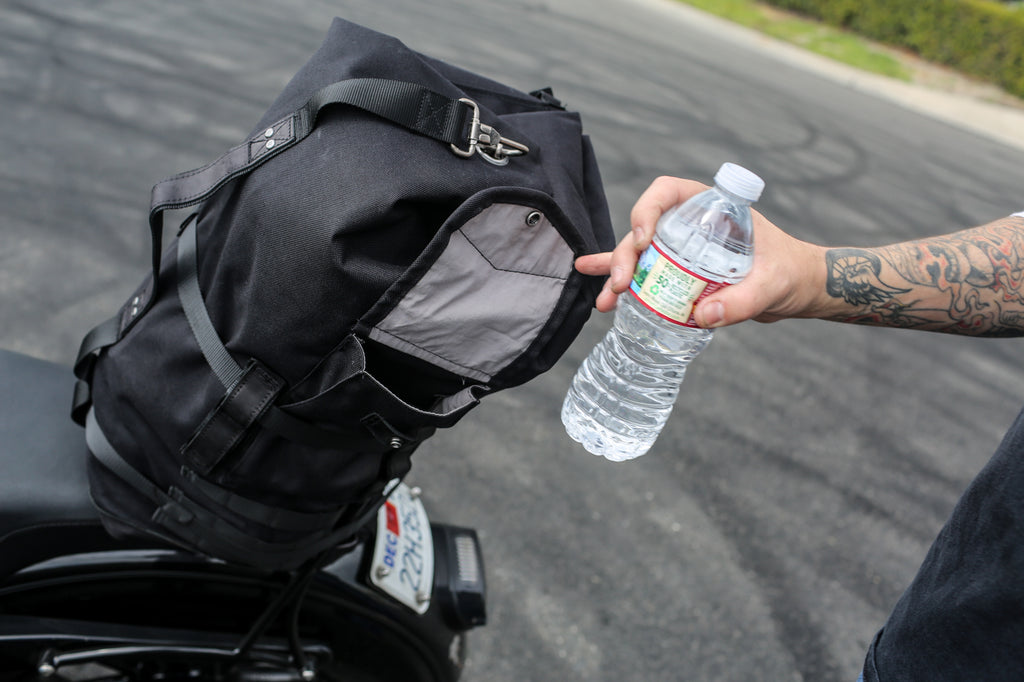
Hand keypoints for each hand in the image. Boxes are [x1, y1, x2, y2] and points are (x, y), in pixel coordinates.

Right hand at [576, 176, 828, 326]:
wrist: (798, 290)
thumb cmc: (791, 273)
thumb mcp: (772, 284)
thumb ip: (742, 300)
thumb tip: (703, 315)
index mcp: (712, 207)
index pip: (668, 192)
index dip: (647, 209)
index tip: (643, 239)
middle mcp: (691, 224)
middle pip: (644, 229)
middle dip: (625, 255)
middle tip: (620, 284)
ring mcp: (683, 250)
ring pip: (639, 255)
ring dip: (617, 275)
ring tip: (606, 300)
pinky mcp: (681, 275)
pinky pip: (647, 276)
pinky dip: (624, 283)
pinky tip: (603, 296)